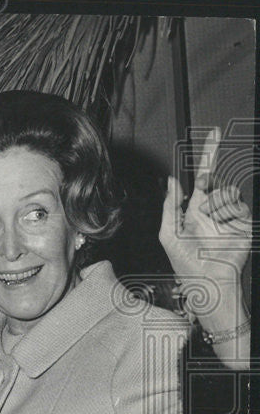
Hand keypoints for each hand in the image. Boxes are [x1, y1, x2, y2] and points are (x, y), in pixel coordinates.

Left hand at [159, 127, 252, 302]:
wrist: (207, 281)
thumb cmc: (185, 262)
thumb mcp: (169, 233)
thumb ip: (170, 205)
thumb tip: (172, 180)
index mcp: (196, 208)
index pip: (203, 176)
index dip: (208, 154)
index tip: (213, 133)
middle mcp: (215, 208)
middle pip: (217, 181)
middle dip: (207, 186)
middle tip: (201, 201)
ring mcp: (231, 216)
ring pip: (227, 193)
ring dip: (214, 208)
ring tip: (208, 227)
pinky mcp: (244, 224)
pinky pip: (238, 208)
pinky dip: (227, 218)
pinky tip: (221, 232)